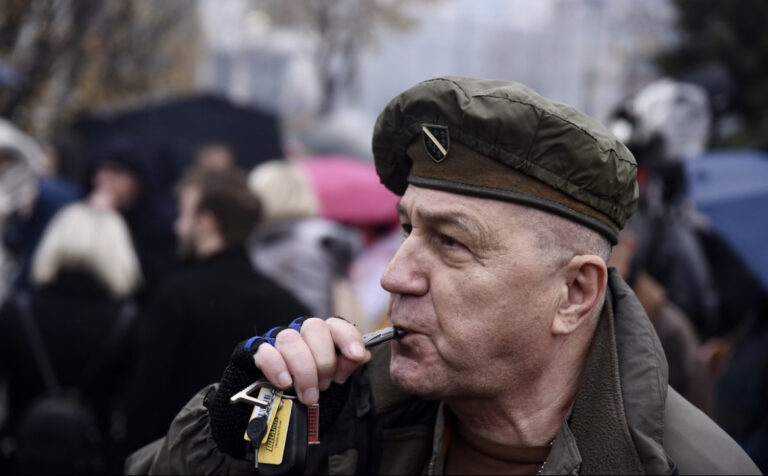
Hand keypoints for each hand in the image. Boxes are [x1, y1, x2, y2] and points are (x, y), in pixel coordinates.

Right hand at [254, 317, 369, 404]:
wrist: (269, 410)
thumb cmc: (307, 391)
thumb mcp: (332, 383)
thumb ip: (346, 367)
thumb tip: (363, 355)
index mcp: (323, 337)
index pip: (336, 325)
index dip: (348, 338)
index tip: (356, 355)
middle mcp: (301, 333)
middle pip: (314, 327)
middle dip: (324, 360)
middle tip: (325, 386)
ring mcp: (276, 341)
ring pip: (290, 339)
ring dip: (303, 369)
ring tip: (308, 395)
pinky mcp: (255, 353)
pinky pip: (265, 352)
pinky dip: (278, 368)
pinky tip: (285, 384)